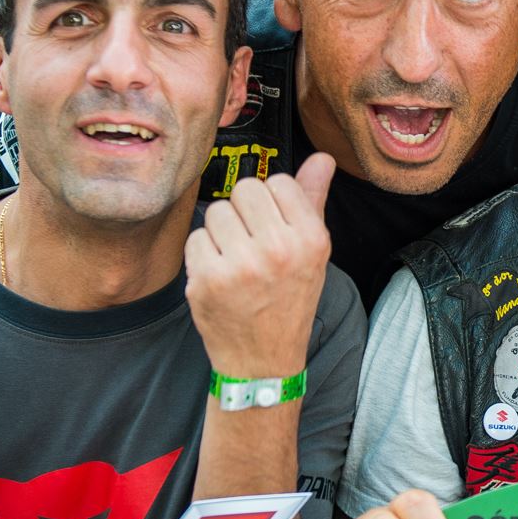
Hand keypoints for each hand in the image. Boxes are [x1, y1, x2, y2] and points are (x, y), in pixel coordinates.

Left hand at [185, 152, 334, 375]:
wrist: (263, 360)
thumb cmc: (289, 301)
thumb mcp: (313, 254)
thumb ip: (313, 201)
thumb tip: (322, 158)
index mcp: (311, 239)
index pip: (279, 182)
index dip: (272, 202)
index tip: (273, 228)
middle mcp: (278, 250)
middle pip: (245, 189)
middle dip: (244, 211)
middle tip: (251, 242)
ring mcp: (241, 265)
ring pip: (217, 211)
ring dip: (221, 232)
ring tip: (235, 260)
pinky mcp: (208, 279)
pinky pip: (196, 238)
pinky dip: (203, 254)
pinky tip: (219, 275)